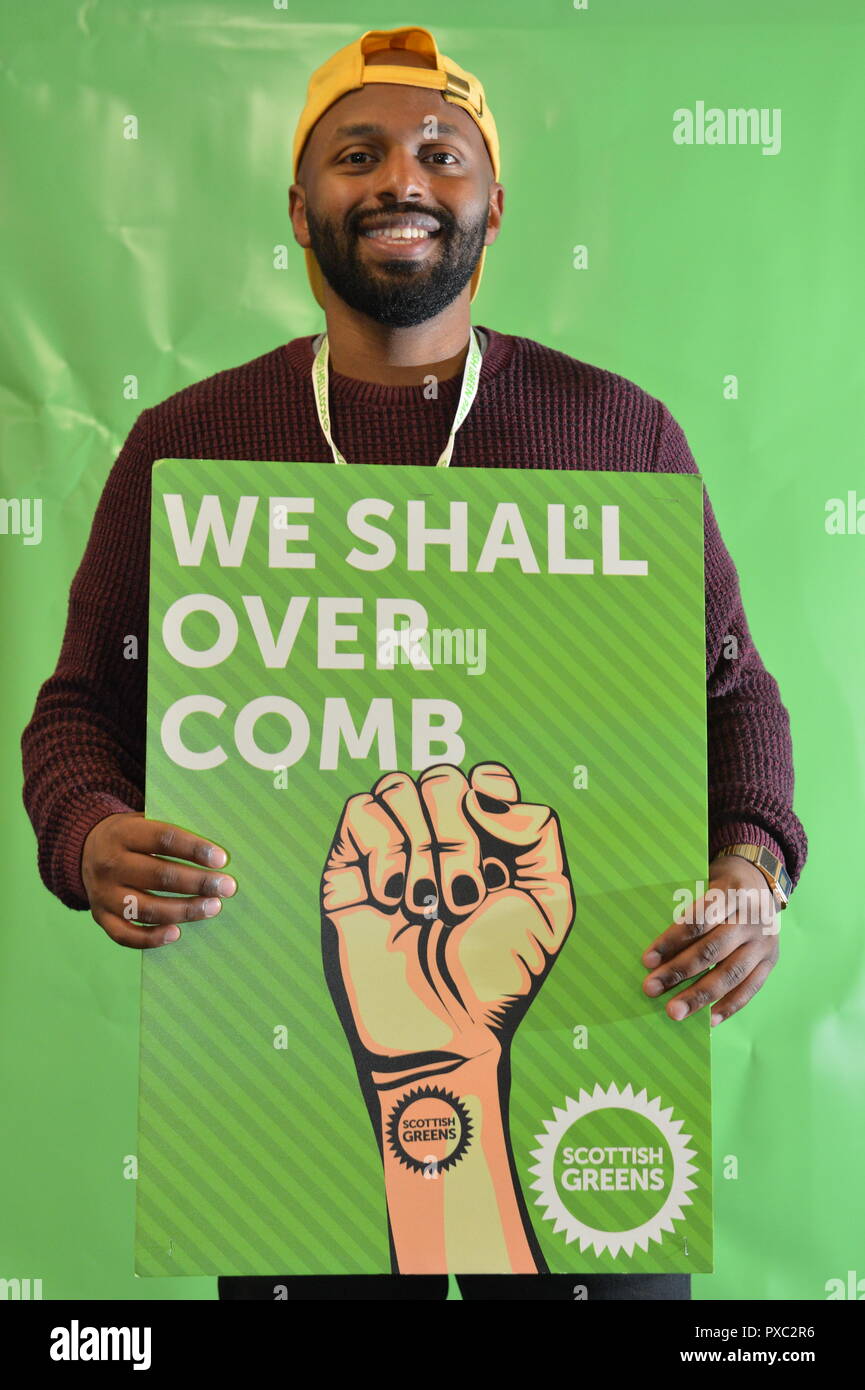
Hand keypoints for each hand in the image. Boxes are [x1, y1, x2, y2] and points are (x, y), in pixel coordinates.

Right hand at [81, 811, 236, 947]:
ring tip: (213, 907)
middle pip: (159, 876)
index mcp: (123, 833)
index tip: (221, 859)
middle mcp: (110, 864)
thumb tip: (215, 853)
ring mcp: (103, 894)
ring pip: (147, 908)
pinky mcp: (101, 917)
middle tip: (227, 887)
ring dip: (184, 911)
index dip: (194, 849)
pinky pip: (125, 935)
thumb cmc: (133, 837)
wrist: (85, 849)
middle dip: (198, 883)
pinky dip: (151, 938)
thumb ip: (172, 833)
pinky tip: (177, 933)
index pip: (163, 839)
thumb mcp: (144, 822)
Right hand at [320, 761, 574, 1082]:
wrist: (440, 1030)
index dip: (491, 800)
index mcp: (489, 843)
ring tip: (425, 908)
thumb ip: (538, 829)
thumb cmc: (496, 978)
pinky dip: (381, 849)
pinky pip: (359, 811)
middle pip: (442, 778)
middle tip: (461, 901)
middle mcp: (440, 840)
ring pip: (397, 786)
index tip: (496, 860)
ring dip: (419, 848)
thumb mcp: (549, 904)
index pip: (486, 777)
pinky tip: (391, 898)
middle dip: (455, 837)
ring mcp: (393, 852)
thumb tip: (482, 794)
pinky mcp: (350, 868)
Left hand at [641, 853, 778, 1025]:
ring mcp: (763, 942)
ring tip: (674, 1011)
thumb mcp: (704, 882)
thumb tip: (656, 951)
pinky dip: (729, 1006)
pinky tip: (709, 1020)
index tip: (647, 960)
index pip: (698, 920)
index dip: (672, 941)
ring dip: (700, 996)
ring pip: (731, 973)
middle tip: (651, 988)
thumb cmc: (719, 885)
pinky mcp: (771, 960)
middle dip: (679, 972)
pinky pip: (751, 988)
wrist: (761, 882)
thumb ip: (688, 909)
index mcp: (730, 893)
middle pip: (712, 950)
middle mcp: (750, 919)